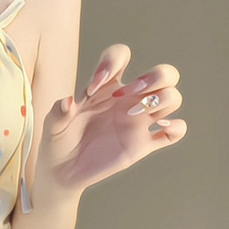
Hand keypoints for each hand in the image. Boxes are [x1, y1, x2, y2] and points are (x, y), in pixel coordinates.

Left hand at [37, 44, 186, 194]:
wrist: (62, 172)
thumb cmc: (58, 142)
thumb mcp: (52, 125)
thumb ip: (58, 111)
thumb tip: (69, 102)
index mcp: (106, 87)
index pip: (121, 55)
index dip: (113, 61)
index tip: (92, 89)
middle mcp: (128, 100)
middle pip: (164, 73)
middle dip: (155, 77)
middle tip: (128, 95)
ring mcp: (139, 122)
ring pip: (173, 98)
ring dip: (163, 100)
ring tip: (132, 115)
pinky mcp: (143, 145)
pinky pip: (175, 132)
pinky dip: (176, 128)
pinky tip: (160, 129)